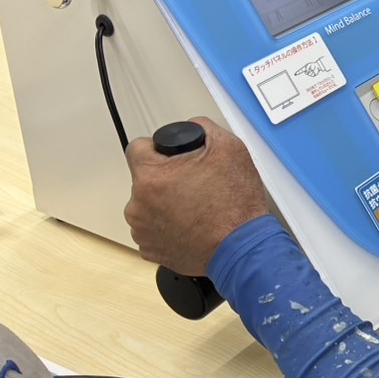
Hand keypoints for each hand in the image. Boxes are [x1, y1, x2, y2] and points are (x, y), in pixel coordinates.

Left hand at [123, 117, 269, 275]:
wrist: (241, 247)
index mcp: (150, 177)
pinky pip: (153, 229)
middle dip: (166, 178)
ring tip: (196, 207)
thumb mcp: (229, 148)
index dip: (157, 148)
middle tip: (195, 184)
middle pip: (145, 178)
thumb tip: (193, 128)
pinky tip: (192, 224)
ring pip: (148, 204)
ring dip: (165, 203)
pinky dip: (168, 225)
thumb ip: (202, 127)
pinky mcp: (151, 250)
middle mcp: (138, 205)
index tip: (172, 158)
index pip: (137, 148)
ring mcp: (142, 231)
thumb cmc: (234, 205)